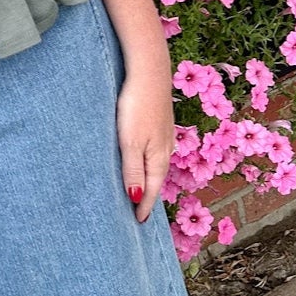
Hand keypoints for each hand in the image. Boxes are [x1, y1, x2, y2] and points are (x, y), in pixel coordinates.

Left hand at [116, 50, 174, 223]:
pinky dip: (148, 163)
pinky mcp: (159, 122)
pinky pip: (155, 151)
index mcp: (158, 157)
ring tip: (141, 192)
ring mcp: (164, 135)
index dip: (144, 207)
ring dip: (149, 180)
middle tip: (140, 214)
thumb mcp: (130, 142)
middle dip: (149, 197)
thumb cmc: (137, 106)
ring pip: (157, 165)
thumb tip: (137, 200)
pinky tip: (143, 160)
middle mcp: (165, 149)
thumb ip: (132, 171)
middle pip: (157, 179)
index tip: (137, 224)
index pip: (152, 190)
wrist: (149, 71)